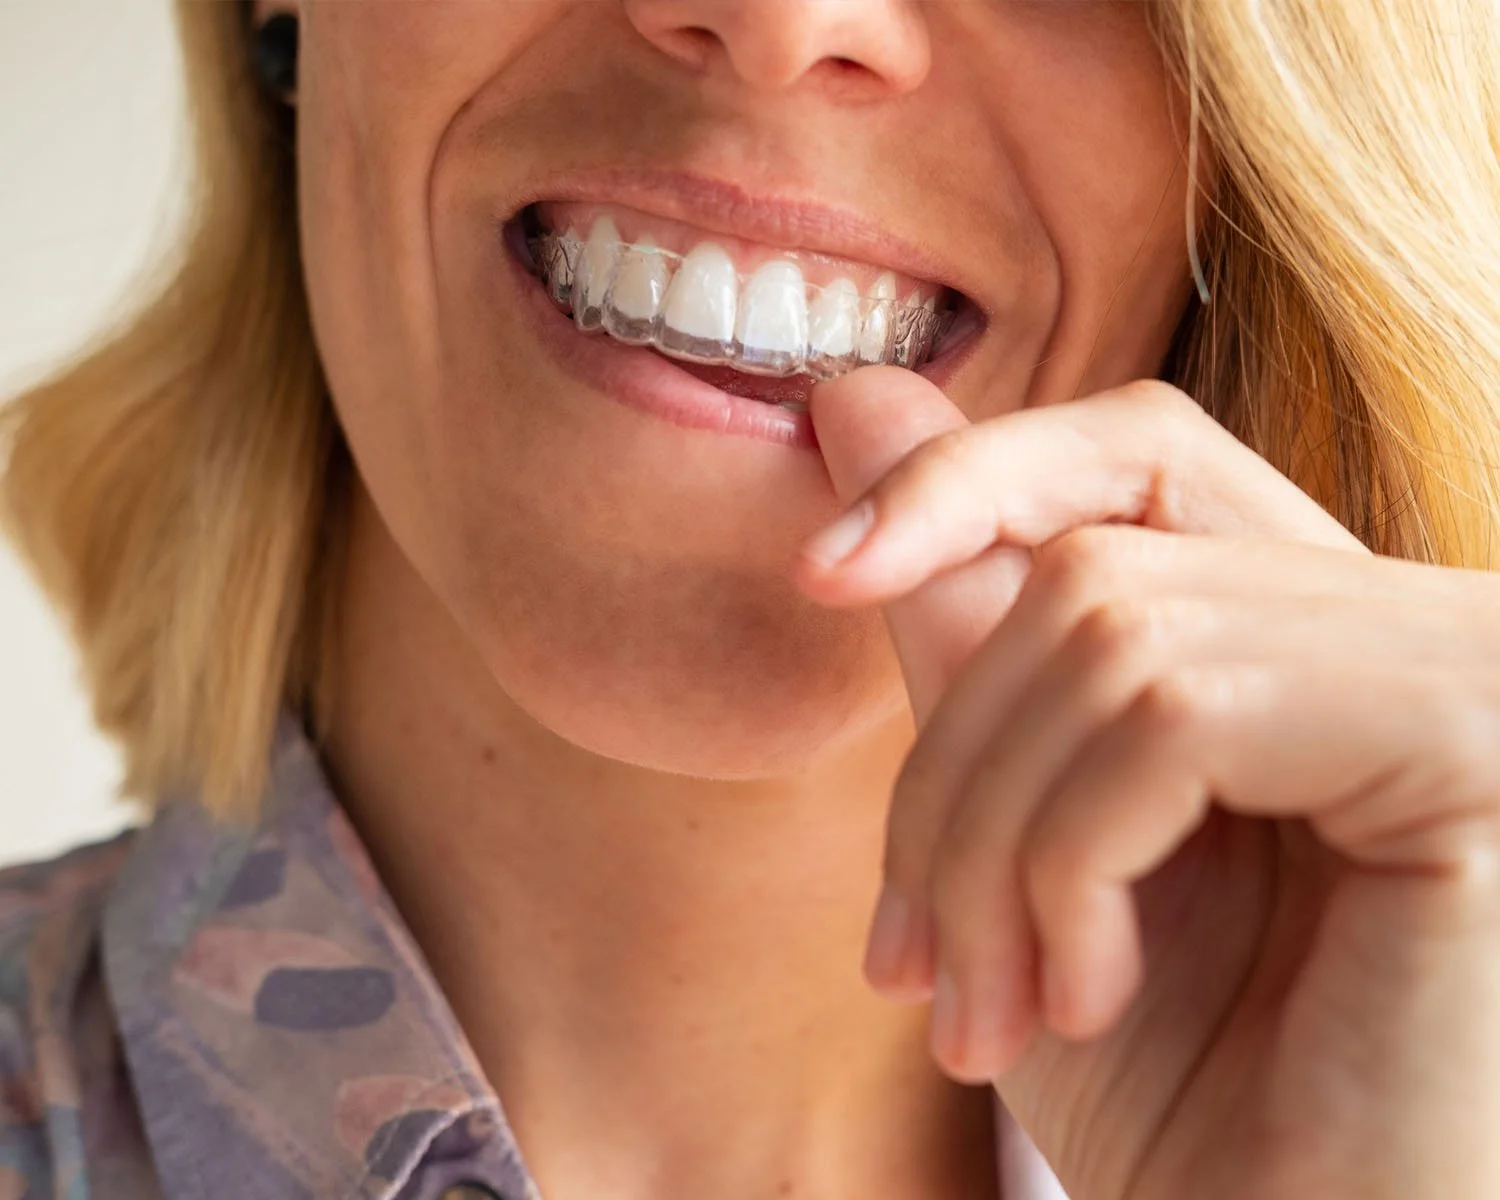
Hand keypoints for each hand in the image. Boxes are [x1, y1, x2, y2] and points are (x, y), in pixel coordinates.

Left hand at [791, 367, 1499, 1199]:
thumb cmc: (1191, 1101)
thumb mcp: (1030, 841)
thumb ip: (963, 619)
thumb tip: (855, 394)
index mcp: (1323, 640)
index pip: (1138, 453)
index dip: (972, 476)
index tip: (822, 570)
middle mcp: (1417, 624)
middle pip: (1088, 562)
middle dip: (950, 769)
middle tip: (910, 961)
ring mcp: (1460, 669)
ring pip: (1106, 629)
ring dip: (993, 845)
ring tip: (989, 1007)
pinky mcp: (1469, 733)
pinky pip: (1172, 708)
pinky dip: (1071, 861)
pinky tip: (1086, 993)